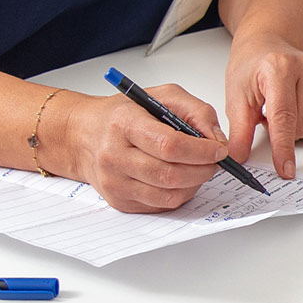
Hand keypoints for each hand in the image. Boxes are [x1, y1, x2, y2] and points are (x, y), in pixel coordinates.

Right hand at [52, 88, 228, 213]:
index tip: (219, 150)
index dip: (201, 151)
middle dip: (203, 170)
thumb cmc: (123, 115)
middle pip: (170, 174)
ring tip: (198, 169)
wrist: (84, 136)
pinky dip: (179, 194)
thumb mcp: (161, 97)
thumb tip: (218, 140)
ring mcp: (114, 183)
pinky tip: (180, 179)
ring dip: (194, 184)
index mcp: (124, 124)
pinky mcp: (119, 201)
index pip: (169, 145)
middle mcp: (114, 156)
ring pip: (168, 195)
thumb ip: (195, 112)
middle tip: (215, 162)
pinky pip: (160, 205)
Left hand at [222, 33, 302, 177]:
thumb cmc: (253, 69)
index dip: (283, 147)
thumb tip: (237, 158)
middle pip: (301, 127)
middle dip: (285, 133)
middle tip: (271, 115)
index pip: (284, 117)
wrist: (269, 46)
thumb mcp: (237, 97)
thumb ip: (239, 131)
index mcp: (278, 69)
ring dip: (302, 130)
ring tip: (288, 110)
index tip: (286, 169)